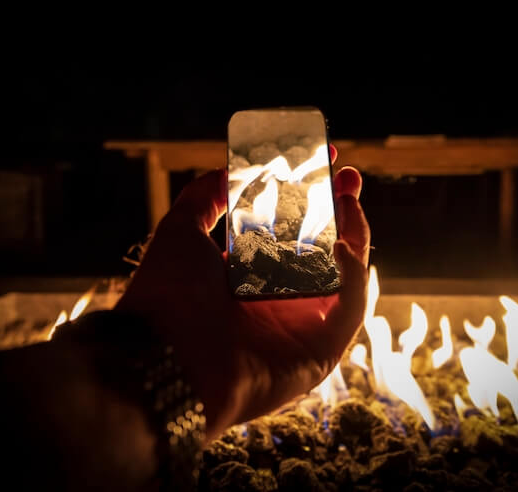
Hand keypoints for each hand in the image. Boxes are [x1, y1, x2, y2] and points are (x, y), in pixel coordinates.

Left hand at [115, 148, 369, 440]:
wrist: (163, 357)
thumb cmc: (166, 296)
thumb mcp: (180, 231)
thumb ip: (204, 196)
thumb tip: (228, 168)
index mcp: (249, 277)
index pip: (291, 233)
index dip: (309, 198)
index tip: (322, 161)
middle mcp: (279, 301)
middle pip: (325, 252)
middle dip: (342, 212)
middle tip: (349, 177)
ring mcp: (302, 328)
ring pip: (345, 277)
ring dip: (354, 236)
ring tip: (349, 200)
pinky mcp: (320, 352)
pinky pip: (349, 309)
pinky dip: (355, 275)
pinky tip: (344, 244)